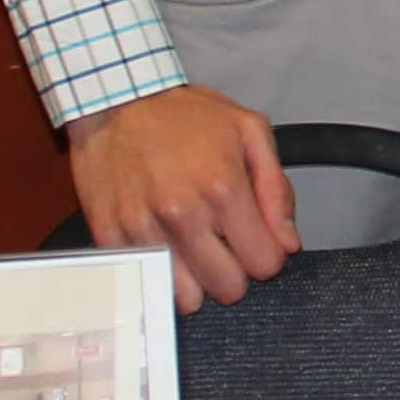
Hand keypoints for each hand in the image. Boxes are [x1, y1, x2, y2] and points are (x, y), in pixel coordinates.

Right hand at [62, 83, 294, 306]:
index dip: (265, 254)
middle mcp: (183, 214)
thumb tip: (288, 243)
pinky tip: (163, 246)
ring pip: (186, 299)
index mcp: (223, 187)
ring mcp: (143, 229)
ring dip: (195, 280)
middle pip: (228, 289)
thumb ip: (277, 190)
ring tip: (191, 248)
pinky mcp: (111, 236)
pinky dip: (159, 274)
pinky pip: (145, 282)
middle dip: (233, 271)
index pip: (264, 264)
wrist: (115, 100)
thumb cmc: (183, 115)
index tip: (252, 239)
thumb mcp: (249, 131)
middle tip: (222, 244)